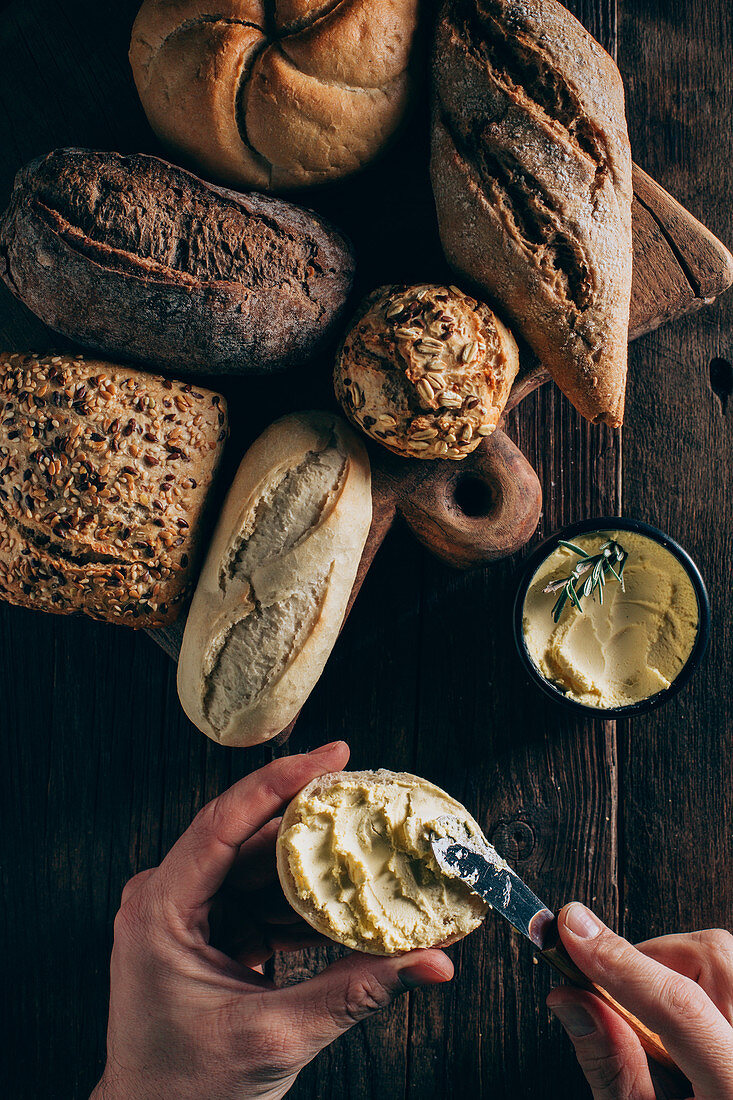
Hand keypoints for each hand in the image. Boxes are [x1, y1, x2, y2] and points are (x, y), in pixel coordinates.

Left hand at [90, 742, 452, 1099]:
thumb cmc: (193, 1090)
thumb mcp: (277, 1037)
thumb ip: (357, 992)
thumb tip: (432, 961)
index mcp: (160, 912)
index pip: (221, 823)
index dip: (278, 781)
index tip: (331, 755)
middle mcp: (164, 898)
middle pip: (245, 837)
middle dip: (309, 822)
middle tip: (365, 798)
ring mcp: (182, 912)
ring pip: (256, 866)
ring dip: (311, 865)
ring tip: (366, 850)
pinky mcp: (204, 927)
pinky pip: (257, 896)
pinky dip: (300, 901)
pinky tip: (343, 902)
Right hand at [547, 903, 732, 1099]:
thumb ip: (614, 1070)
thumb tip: (571, 999)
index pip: (679, 1005)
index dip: (618, 960)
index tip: (570, 930)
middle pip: (711, 959)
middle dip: (647, 960)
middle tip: (611, 995)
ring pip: (722, 958)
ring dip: (672, 970)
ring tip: (654, 1026)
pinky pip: (728, 977)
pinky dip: (697, 984)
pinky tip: (681, 1030)